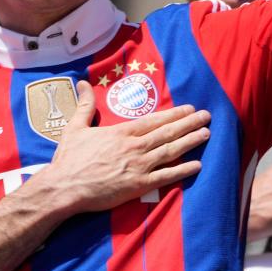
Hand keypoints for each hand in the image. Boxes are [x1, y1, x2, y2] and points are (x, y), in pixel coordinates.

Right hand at [33, 80, 210, 213]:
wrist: (64, 188)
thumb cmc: (69, 159)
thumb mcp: (74, 127)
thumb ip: (84, 105)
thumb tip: (83, 82)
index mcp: (121, 132)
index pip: (154, 120)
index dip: (174, 114)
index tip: (189, 108)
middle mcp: (135, 147)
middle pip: (168, 132)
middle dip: (189, 123)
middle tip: (207, 116)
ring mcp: (139, 166)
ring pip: (171, 151)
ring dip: (191, 142)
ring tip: (206, 134)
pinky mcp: (139, 186)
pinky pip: (166, 176)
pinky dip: (183, 170)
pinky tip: (197, 165)